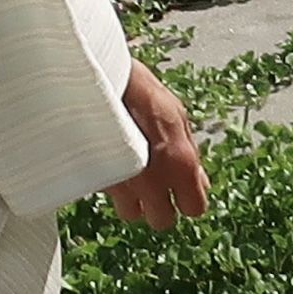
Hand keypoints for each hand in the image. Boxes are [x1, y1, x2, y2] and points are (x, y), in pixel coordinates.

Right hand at [102, 59, 208, 228]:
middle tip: (151, 183)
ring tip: (125, 173)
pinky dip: (107, 183)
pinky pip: (106, 194)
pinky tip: (104, 159)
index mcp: (179, 163)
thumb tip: (200, 182)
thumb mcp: (174, 113)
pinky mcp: (92, 177)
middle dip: (158, 206)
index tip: (178, 188)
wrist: (92, 72)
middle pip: (161, 221)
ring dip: (129, 199)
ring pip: (129, 213)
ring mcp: (120, 180)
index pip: (195, 209)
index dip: (187, 200)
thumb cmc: (136, 87)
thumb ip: (190, 152)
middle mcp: (151, 179)